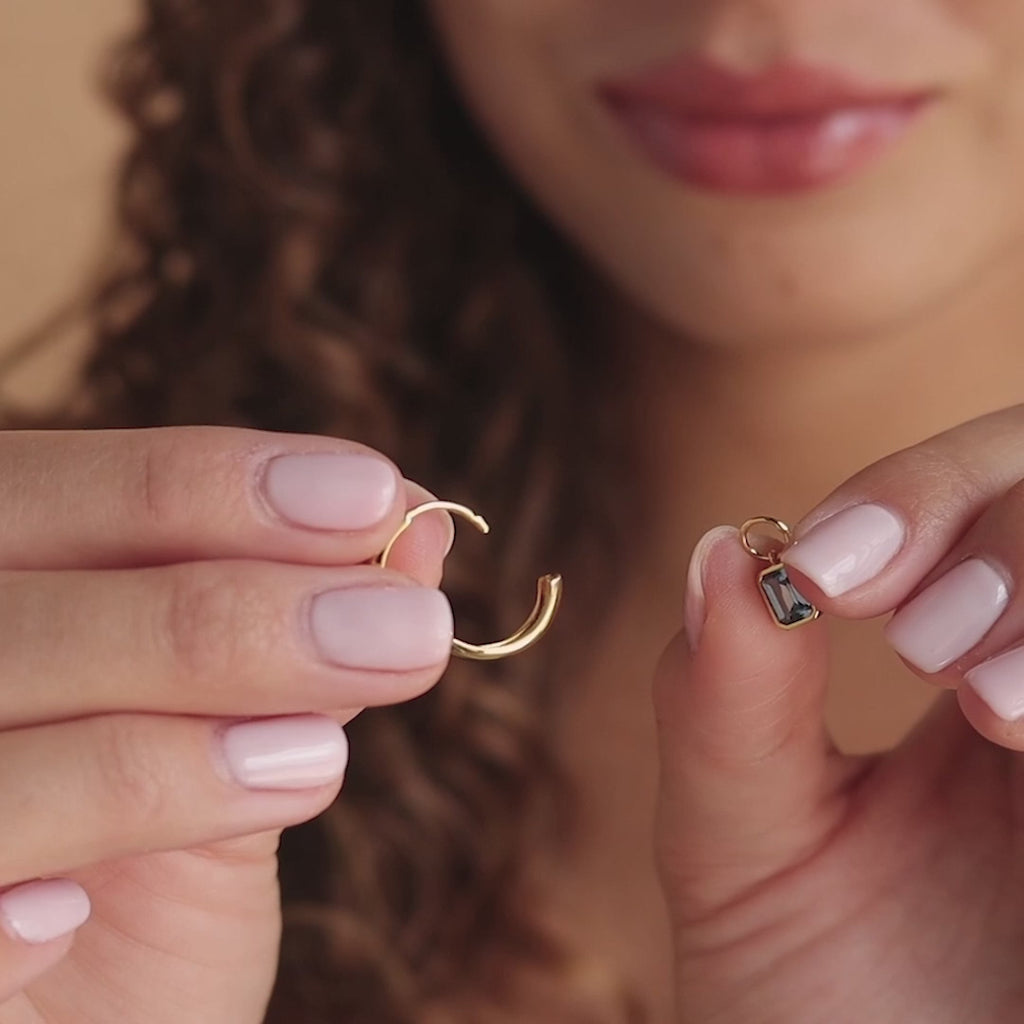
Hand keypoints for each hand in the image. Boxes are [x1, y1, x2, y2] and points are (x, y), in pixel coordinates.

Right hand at [0, 427, 453, 1022]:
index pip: (46, 496)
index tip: (377, 495)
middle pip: (10, 609)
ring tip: (318, 761)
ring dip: (153, 754)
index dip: (200, 484)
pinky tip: (68, 919)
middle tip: (405, 626)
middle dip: (217, 612)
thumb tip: (418, 528)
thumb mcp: (237, 762)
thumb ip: (302, 652)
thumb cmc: (146, 904)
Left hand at [652, 404, 1023, 1023]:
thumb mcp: (744, 850)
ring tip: (986, 708)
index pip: (967, 494)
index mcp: (961, 662)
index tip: (826, 575)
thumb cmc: (816, 1006)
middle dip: (991, 527)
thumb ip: (722, 701)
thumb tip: (720, 546)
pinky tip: (1020, 732)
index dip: (912, 494)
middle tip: (912, 637)